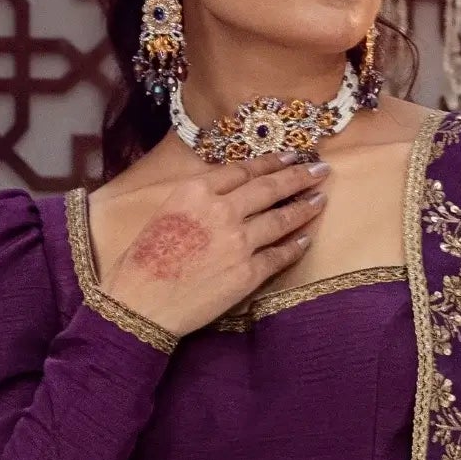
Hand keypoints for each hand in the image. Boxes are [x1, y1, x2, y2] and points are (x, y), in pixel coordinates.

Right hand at [98, 151, 332, 339]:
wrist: (139, 304)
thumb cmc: (143, 261)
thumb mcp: (165, 213)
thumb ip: (198, 199)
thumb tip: (227, 194)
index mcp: (196, 191)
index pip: (244, 170)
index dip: (271, 161)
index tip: (291, 155)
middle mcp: (221, 210)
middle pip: (270, 188)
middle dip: (298, 175)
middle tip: (320, 169)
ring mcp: (238, 242)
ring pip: (281, 219)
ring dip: (305, 207)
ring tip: (320, 199)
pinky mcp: (248, 273)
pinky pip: (279, 255)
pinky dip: (295, 246)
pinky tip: (305, 239)